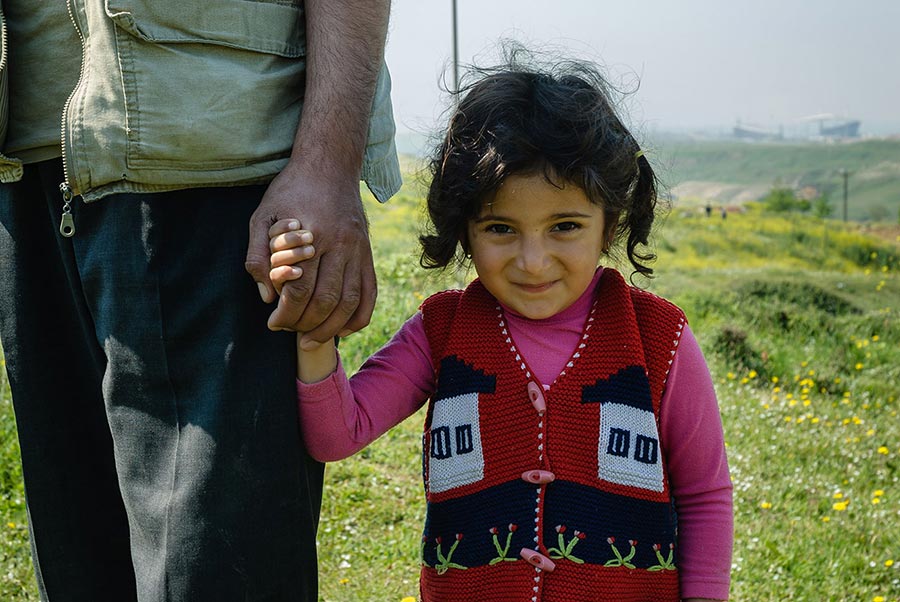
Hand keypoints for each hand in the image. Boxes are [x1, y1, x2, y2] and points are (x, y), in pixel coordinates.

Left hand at [245, 164, 376, 346]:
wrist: (330, 165)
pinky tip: (343, 330)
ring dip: (331, 328)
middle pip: (326, 300)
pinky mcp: (367, 253)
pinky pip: (369, 293)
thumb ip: (258, 256)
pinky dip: (358, 317)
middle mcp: (340, 244)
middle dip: (306, 324)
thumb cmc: (290, 190)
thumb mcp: (262, 216)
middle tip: (289, 331)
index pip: (301, 288)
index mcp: (312, 235)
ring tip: (312, 339)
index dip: (286, 312)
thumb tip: (267, 296)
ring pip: (349, 301)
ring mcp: (358, 249)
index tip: (273, 322)